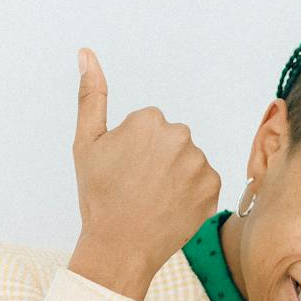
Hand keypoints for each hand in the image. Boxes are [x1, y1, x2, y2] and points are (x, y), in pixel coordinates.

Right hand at [69, 47, 221, 299]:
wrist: (119, 247)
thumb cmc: (99, 195)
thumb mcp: (86, 143)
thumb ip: (91, 95)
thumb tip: (86, 53)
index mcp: (150, 120)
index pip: (149, 125)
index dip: (133, 148)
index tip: (123, 169)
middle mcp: (180, 135)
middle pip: (171, 140)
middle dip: (157, 158)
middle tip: (137, 186)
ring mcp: (199, 163)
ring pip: (188, 161)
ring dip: (176, 175)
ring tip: (154, 198)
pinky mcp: (214, 187)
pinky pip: (203, 181)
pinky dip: (191, 193)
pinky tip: (171, 207)